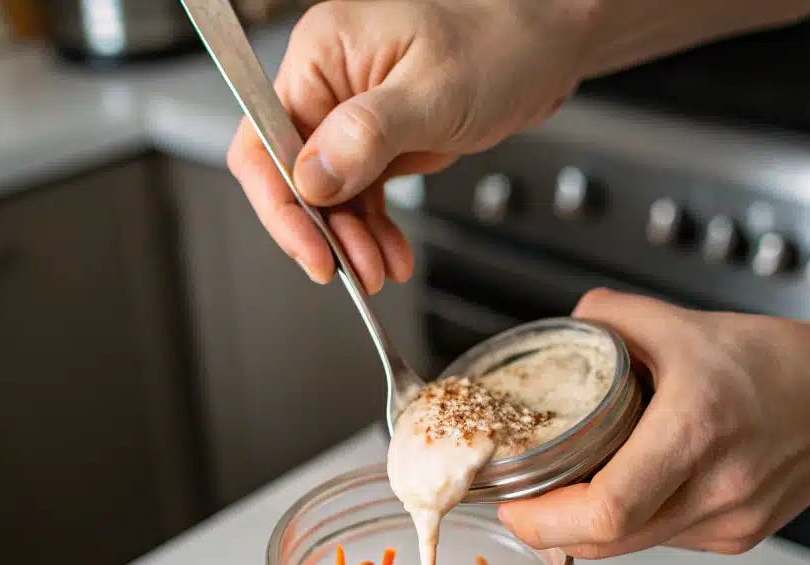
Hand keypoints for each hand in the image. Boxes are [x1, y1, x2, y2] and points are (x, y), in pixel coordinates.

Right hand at [227, 0, 588, 292]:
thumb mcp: (433, 94)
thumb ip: (366, 136)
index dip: (280, 206)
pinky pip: (361, 199)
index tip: (312, 252)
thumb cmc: (498, 45)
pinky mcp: (379, 144)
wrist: (543, 47)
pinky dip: (374, 232)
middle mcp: (328, 87)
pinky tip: (391, 255)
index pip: (266, 142)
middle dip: (326, 234)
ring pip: (330, 199)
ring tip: (381, 272)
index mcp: (322, 57)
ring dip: (353, 243)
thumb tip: (312, 179)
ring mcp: (351, 118)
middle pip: (295, 179)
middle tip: (357, 274)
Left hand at [498, 289, 809, 557]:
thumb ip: (617, 319)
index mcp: (697, 430)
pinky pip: (661, 539)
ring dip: (589, 525)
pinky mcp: (735, 538)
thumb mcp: (689, 324)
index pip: (606, 509)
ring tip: (570, 488)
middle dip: (551, 527)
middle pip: (606, 542)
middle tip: (523, 500)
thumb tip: (569, 324)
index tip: (511, 502)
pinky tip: (634, 485)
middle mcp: (716, 488)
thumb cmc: (783, 361)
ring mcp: (728, 523)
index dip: (543, 518)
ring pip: (630, 546)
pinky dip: (633, 520)